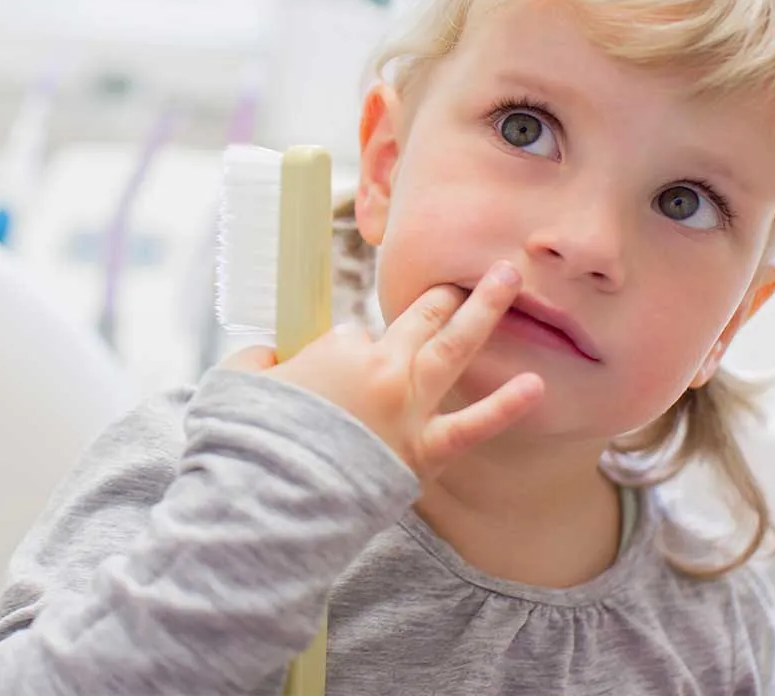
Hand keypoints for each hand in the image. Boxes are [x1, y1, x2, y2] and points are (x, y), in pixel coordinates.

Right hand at [223, 262, 543, 479]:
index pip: (352, 334)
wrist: (269, 498)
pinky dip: (506, 407)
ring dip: (485, 308)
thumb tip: (272, 358)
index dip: (343, 350)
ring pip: (455, 348)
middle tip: (462, 277)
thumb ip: (261, 358)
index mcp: (338, 348)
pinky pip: (473, 427)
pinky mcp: (423, 453)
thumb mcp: (238, 379)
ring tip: (510, 277)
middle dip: (443, 295)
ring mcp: (409, 409)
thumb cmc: (248, 438)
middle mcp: (383, 369)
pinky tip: (535, 385)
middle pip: (418, 319)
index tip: (330, 371)